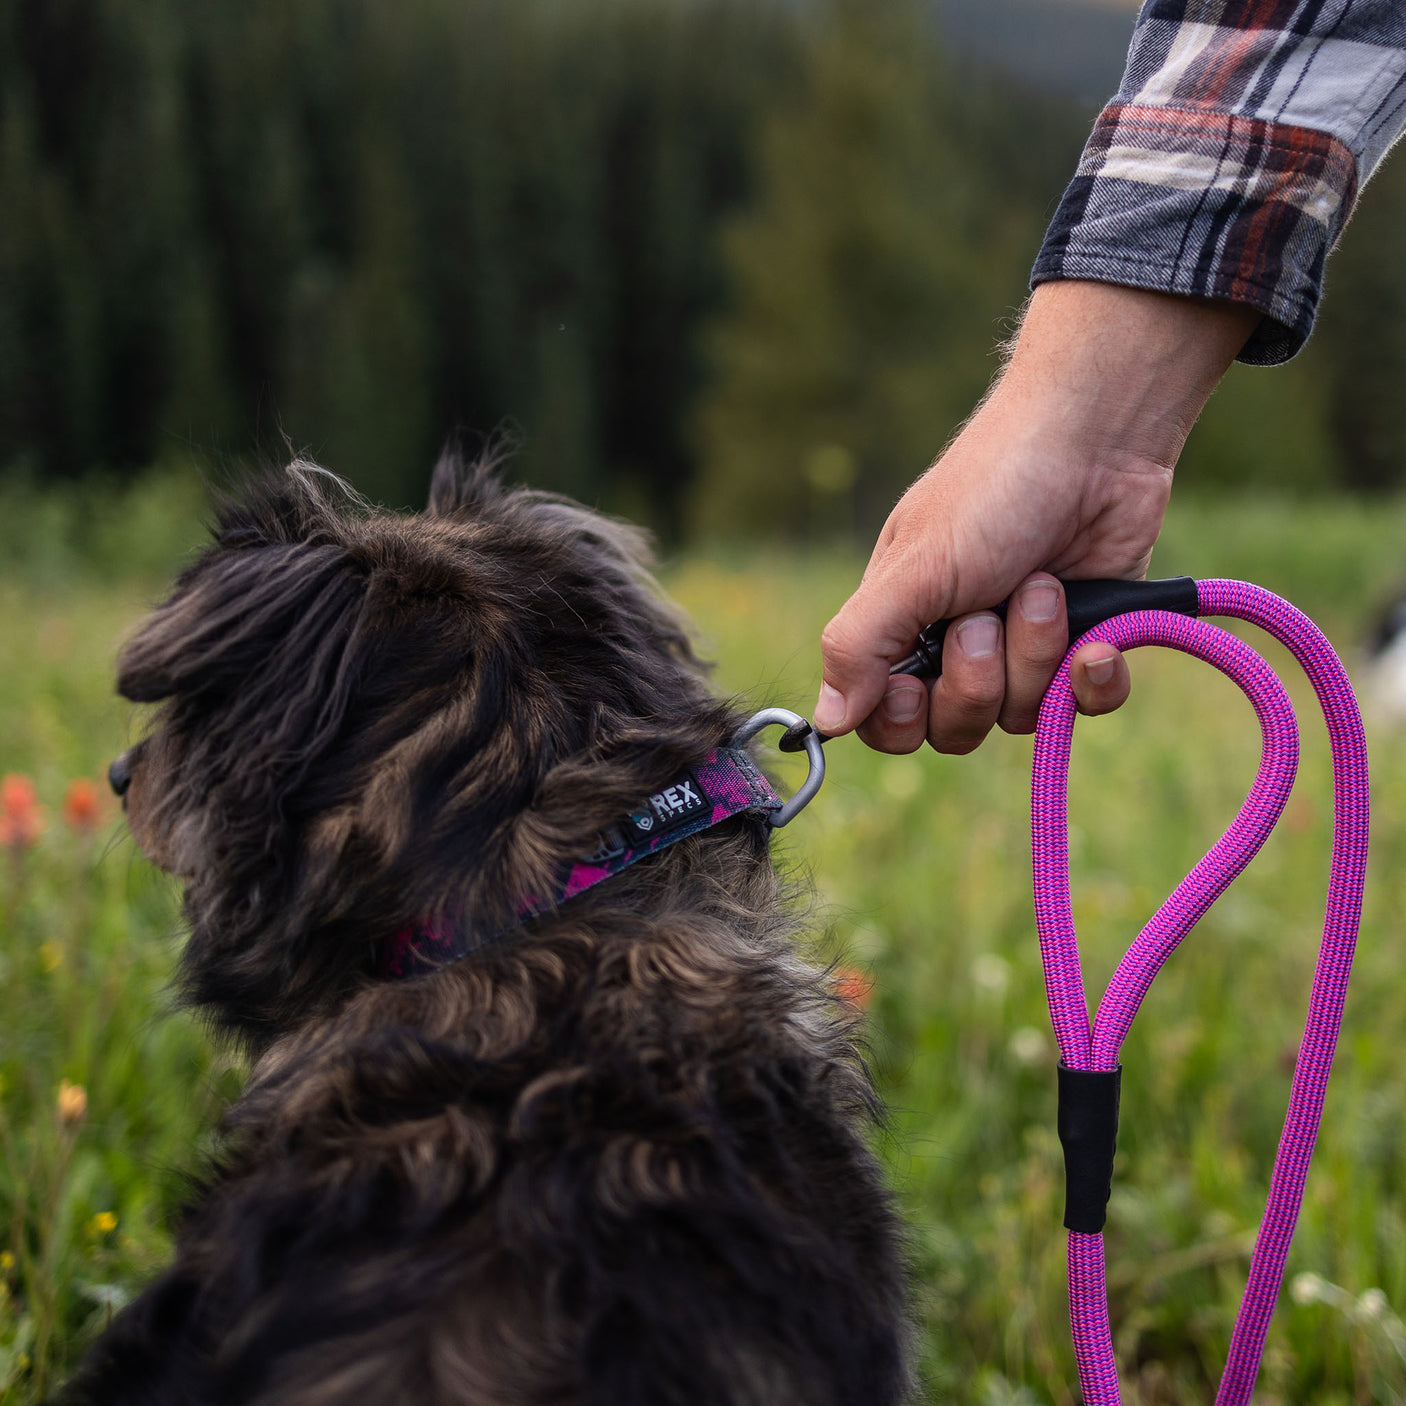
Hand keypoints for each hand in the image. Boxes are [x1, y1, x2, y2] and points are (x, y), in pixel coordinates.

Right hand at [815, 281, 1260, 752]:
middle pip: (953, 729)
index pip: (882, 720)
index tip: (914, 684)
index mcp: (901, 628)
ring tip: (1043, 584)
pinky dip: (1092, 678)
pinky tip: (1097, 643)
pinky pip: (1086, 708)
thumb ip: (859, 644)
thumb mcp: (913, 569)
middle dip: (975, 676)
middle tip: (983, 612)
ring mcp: (1022, 650)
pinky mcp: (1083, 646)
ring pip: (1020, 715)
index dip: (899, 720)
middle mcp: (956, 648)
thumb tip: (824, 722)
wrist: (1094, 442)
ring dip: (1034, 650)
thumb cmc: (990, 491)